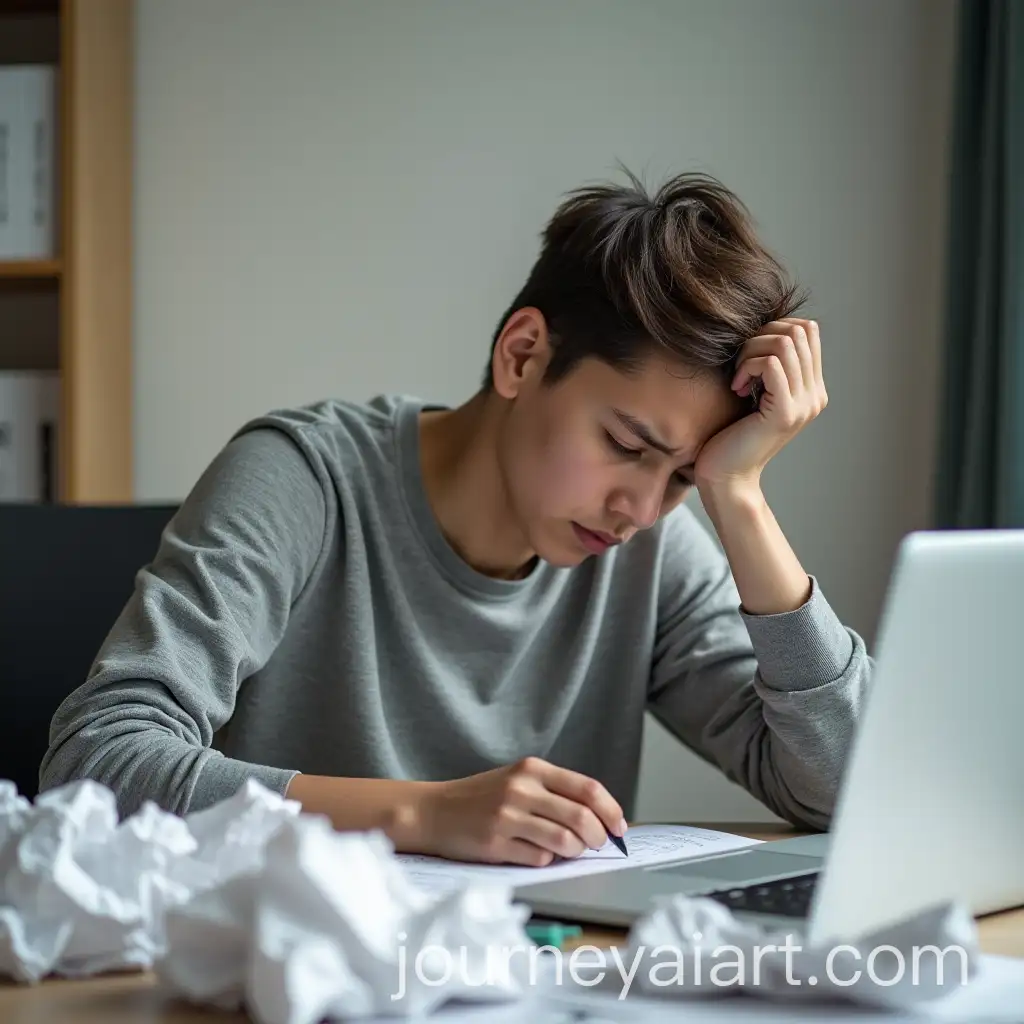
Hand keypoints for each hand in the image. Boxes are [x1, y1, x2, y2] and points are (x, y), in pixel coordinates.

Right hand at [415, 757, 626, 865]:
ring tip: (567, 851)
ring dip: (574, 853)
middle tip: (596, 845)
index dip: (611, 811)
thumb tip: (600, 818)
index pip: (588, 789)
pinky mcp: (496, 844)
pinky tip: (534, 854)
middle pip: (582, 818)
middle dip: (598, 838)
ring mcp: (508, 817)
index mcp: (532, 769)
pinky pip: (540, 860)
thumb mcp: (517, 780)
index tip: (619, 827)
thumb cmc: (481, 797)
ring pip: (565, 843)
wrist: (433, 811)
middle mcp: (521, 789)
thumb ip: (554, 792)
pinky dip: (545, 861)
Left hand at [694, 318, 827, 490]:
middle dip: (761, 337)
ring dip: (752, 352)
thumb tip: (762, 329)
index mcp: (812, 388)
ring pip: (785, 342)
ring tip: (739, 378)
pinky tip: (738, 388)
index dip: (773, 329)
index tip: (750, 357)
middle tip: (741, 366)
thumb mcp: (754, 393)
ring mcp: (804, 405)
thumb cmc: (730, 435)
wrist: (726, 478)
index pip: (808, 329)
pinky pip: (773, 364)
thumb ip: (768, 366)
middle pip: (799, 330)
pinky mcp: (785, 414)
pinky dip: (749, 366)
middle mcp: (815, 395)